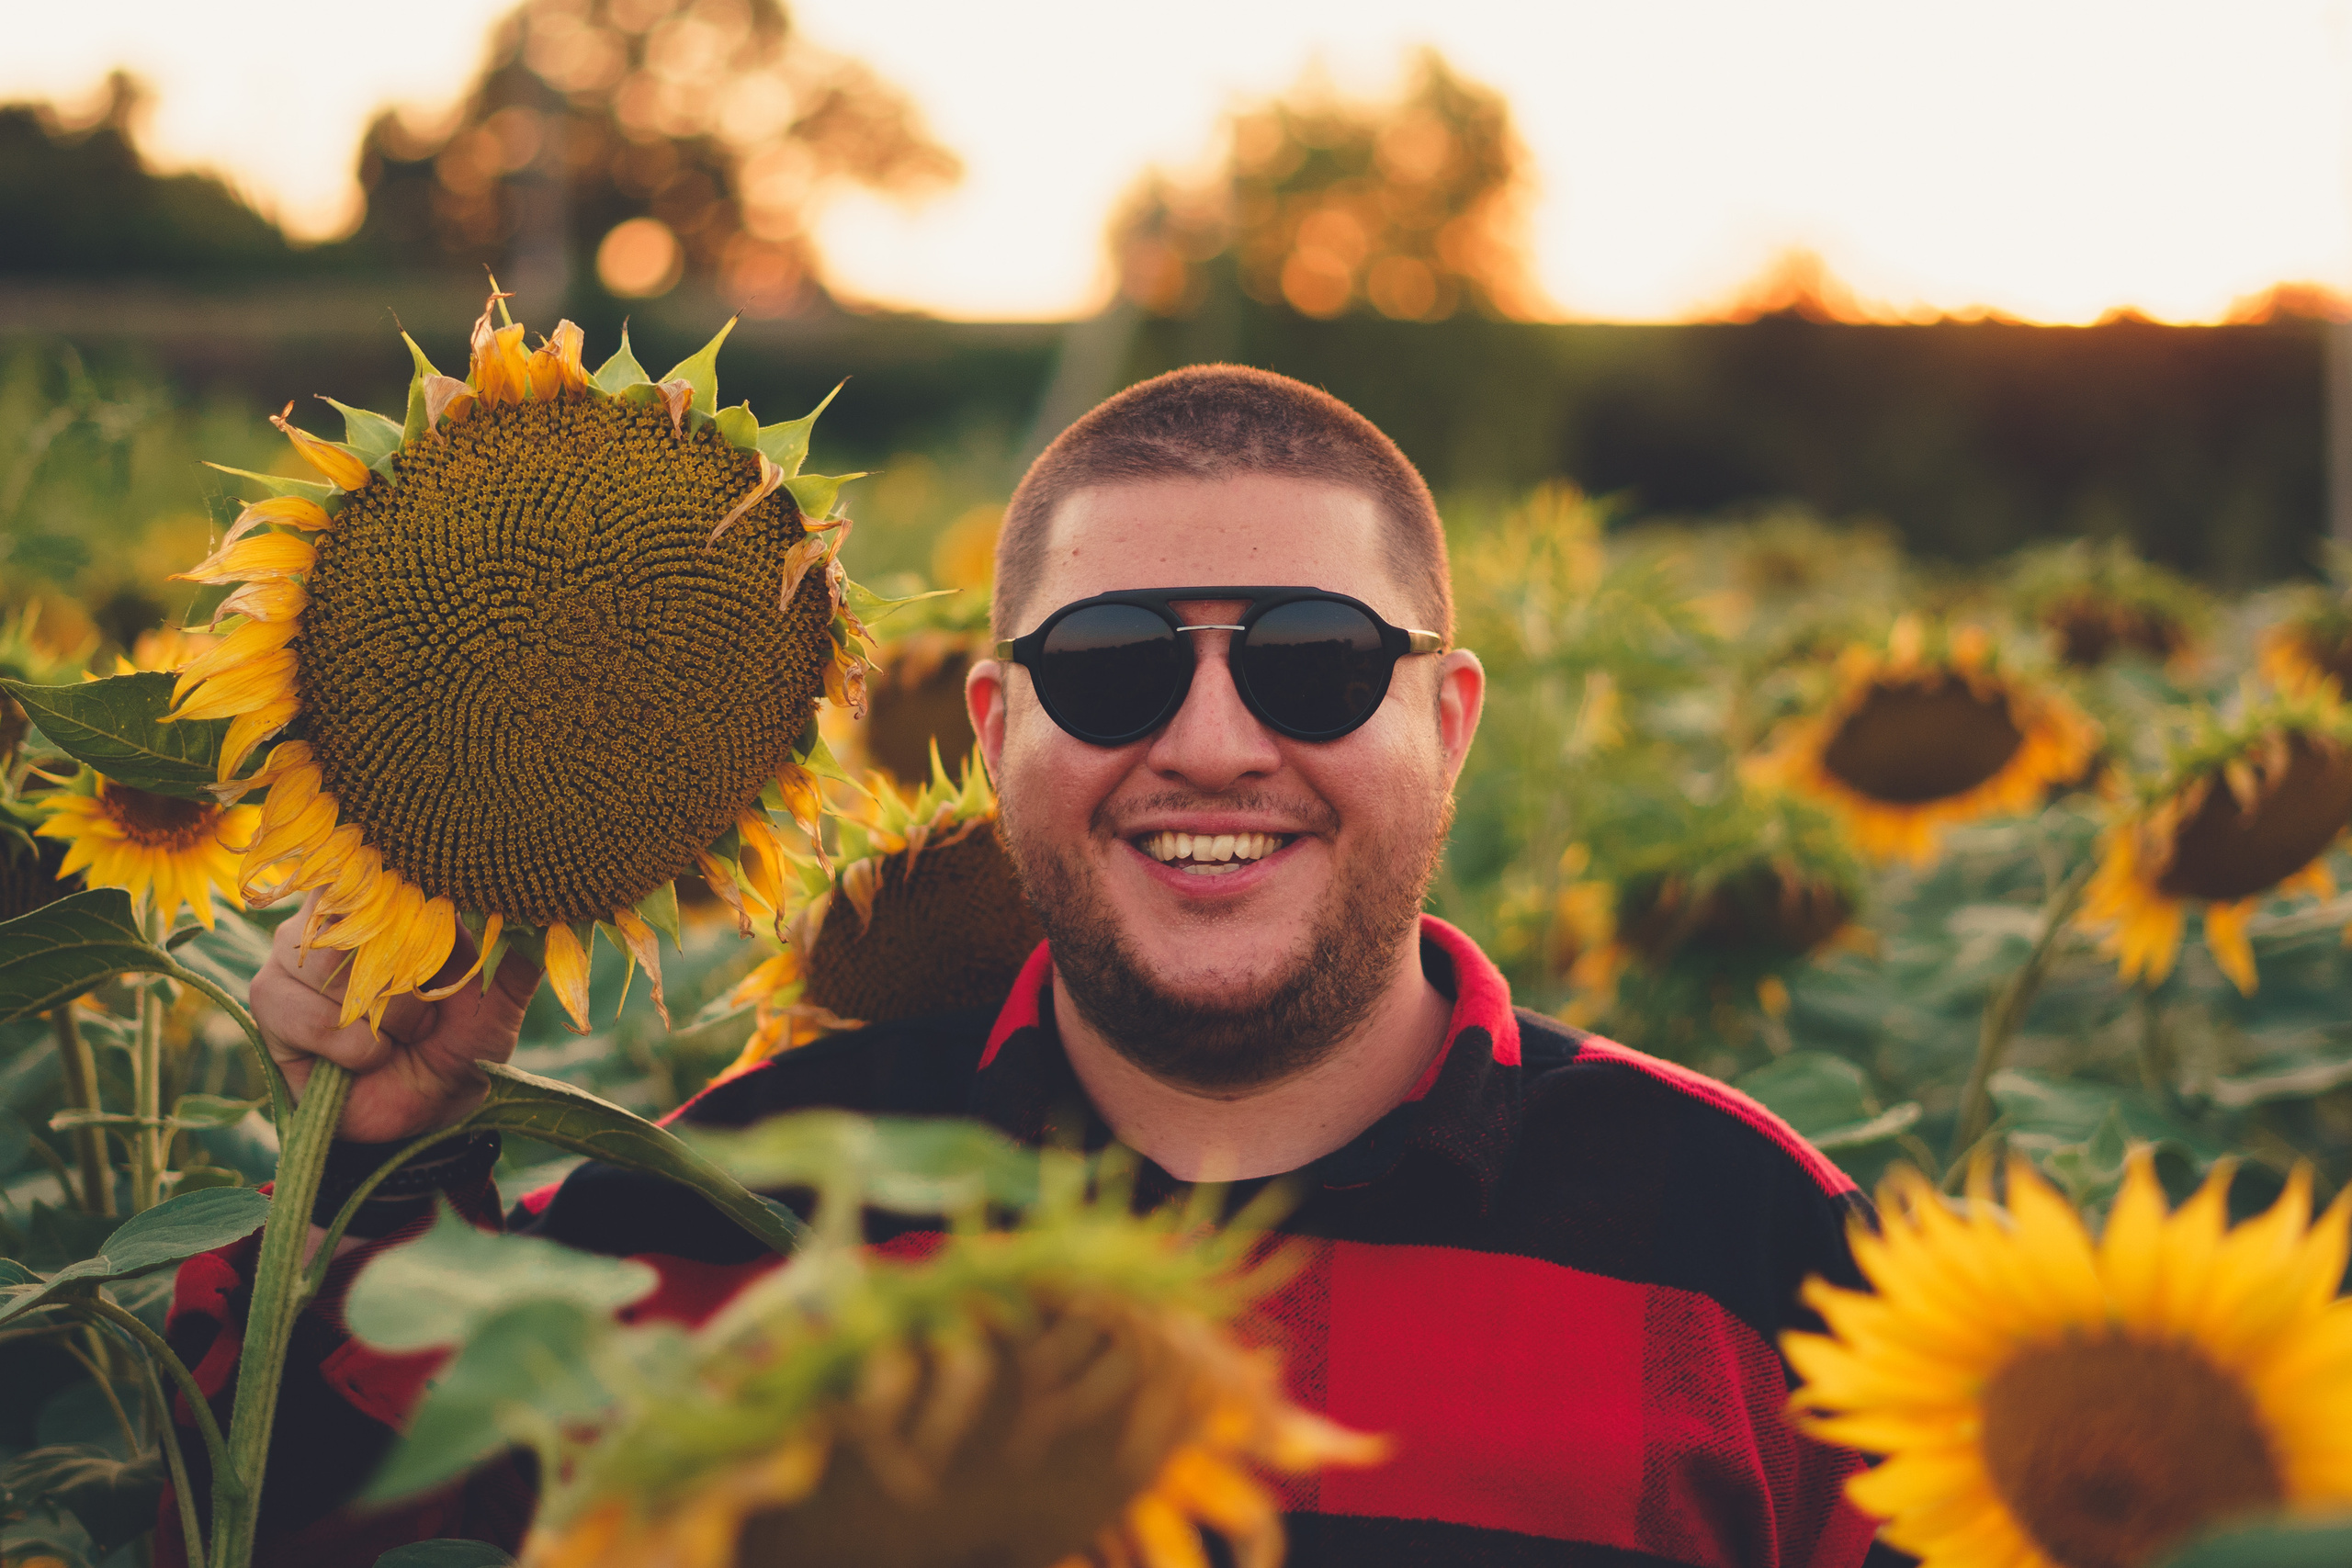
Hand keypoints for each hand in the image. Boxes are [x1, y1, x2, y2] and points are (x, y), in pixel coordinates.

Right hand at [252, 892, 542, 1142]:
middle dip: (410, 973)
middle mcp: (334, 910)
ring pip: (330, 963)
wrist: (428, 1105)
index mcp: (389, 894)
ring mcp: (294, 951)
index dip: (410, 893)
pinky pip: (307, 1014)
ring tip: (408, 1034)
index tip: (442, 933)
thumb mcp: (503, 990)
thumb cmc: (465, 1034)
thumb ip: (515, 945)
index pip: (383, 861)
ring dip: (388, 1014)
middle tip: (434, 1009)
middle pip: (356, 913)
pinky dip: (355, 1046)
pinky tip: (372, 1057)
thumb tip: (541, 903)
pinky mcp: (270, 1000)